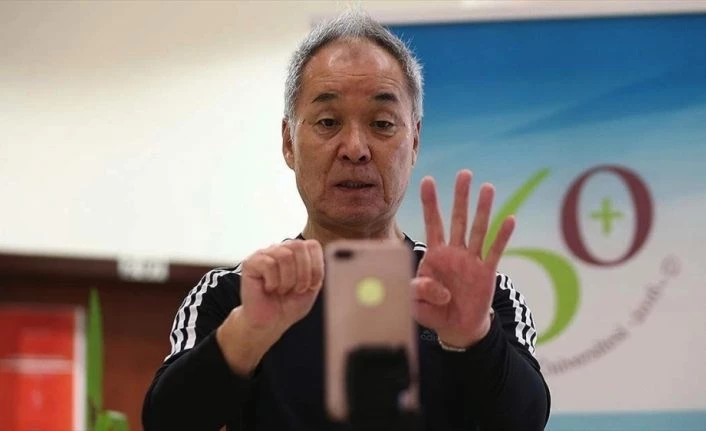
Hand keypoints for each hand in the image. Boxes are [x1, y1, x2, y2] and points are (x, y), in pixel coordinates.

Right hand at [239, 239, 323, 334]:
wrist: (270, 323)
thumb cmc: (289, 305)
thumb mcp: (312, 286)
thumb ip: (319, 269)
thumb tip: (332, 255)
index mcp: (297, 252)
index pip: (312, 245)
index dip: (316, 266)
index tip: (312, 285)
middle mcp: (281, 249)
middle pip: (298, 246)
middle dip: (303, 273)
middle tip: (297, 289)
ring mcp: (265, 254)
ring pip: (284, 255)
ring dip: (288, 279)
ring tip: (282, 290)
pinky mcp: (250, 263)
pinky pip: (268, 264)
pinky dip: (273, 282)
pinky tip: (269, 289)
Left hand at [413, 170, 514, 347]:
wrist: (455, 328)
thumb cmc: (432, 311)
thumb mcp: (415, 302)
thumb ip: (418, 291)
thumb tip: (435, 287)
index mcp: (435, 254)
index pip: (432, 223)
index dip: (430, 203)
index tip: (428, 180)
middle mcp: (454, 252)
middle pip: (457, 219)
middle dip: (460, 197)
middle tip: (464, 174)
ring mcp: (471, 260)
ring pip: (478, 230)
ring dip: (483, 209)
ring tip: (487, 188)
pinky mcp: (486, 273)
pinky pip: (495, 251)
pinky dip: (502, 236)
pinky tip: (510, 219)